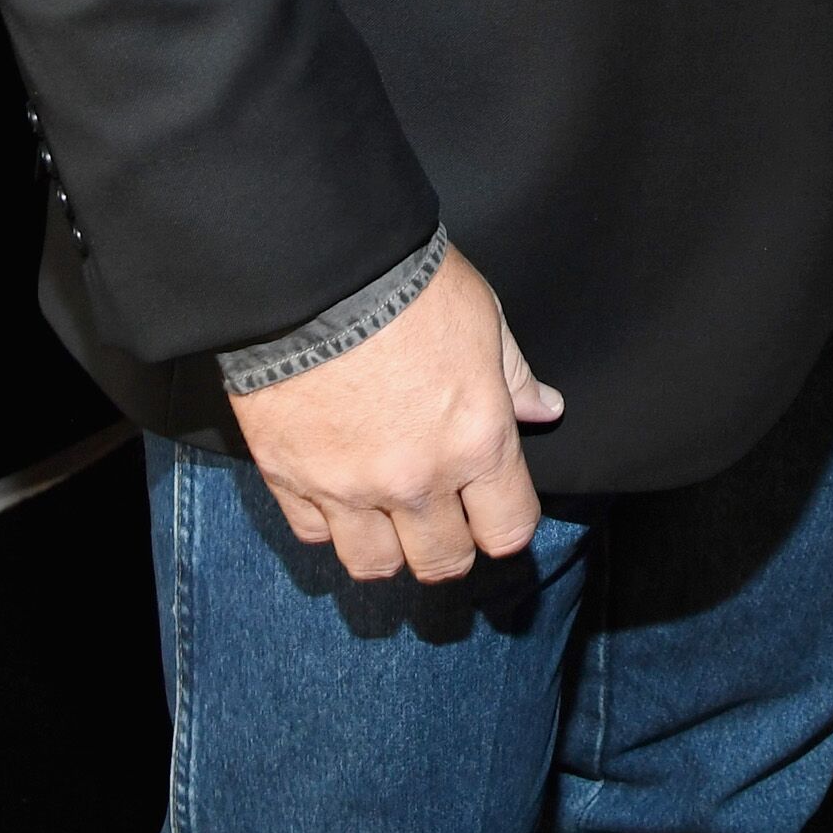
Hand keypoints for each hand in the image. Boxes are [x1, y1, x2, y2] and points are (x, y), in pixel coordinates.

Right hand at [230, 245, 561, 582]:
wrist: (313, 268)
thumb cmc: (408, 284)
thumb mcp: (483, 317)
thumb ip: (514, 376)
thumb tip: (543, 409)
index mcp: (475, 441)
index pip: (508, 530)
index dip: (506, 526)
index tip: (495, 510)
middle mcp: (415, 480)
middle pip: (442, 562)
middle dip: (450, 547)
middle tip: (443, 519)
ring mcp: (347, 486)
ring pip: (374, 564)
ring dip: (388, 547)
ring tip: (388, 517)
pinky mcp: (289, 477)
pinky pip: (314, 533)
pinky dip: (328, 521)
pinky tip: (338, 491)